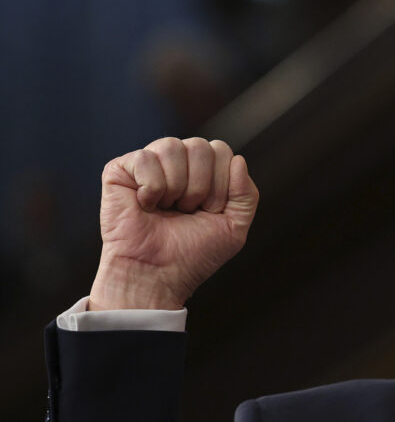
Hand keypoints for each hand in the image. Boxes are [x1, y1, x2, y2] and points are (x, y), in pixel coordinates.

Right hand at [89, 137, 258, 309]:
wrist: (158, 275)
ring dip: (176, 187)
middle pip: (201, 146)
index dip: (221, 184)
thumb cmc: (193, 254)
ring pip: (172, 147)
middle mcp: (177, 162)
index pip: (222, 151)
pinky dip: (151, 188)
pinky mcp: (120, 170)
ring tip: (166, 209)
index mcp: (203, 171)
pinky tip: (145, 205)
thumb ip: (246, 194)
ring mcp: (148, 164)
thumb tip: (238, 159)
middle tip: (186, 211)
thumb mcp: (234, 227)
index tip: (209, 211)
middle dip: (201, 187)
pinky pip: (145, 158)